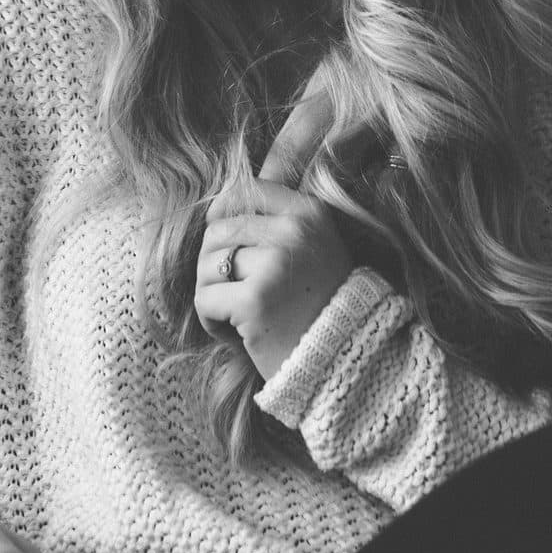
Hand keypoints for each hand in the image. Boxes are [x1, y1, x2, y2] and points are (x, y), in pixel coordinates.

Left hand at [196, 92, 352, 381]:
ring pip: (206, 265)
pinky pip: (205, 299)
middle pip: (217, 231)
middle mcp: (294, 232)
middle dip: (214, 266)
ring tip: (235, 317)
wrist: (346, 362)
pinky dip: (210, 321)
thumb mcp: (315, 249)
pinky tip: (233, 334)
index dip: (224, 216)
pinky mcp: (254, 301)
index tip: (227, 246)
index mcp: (309, 213)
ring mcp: (275, 265)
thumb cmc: (322, 306)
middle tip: (233, 295)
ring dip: (212, 294)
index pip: (246, 191)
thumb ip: (277, 222)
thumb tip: (216, 207)